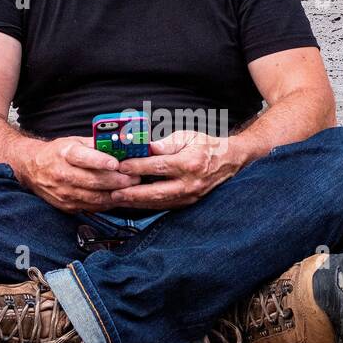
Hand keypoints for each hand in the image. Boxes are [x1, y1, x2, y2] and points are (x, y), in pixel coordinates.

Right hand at [10, 136, 139, 212]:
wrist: (33, 169)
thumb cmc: (58, 153)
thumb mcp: (74, 142)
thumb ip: (96, 144)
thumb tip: (121, 144)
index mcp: (65, 154)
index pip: (83, 158)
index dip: (100, 161)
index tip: (116, 163)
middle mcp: (62, 174)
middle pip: (93, 181)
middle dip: (117, 181)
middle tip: (135, 177)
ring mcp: (64, 192)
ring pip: (94, 197)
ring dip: (115, 194)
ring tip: (131, 188)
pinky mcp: (67, 206)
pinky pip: (91, 207)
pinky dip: (107, 203)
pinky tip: (118, 198)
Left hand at [111, 130, 245, 208]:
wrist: (229, 161)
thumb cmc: (206, 146)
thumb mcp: (187, 136)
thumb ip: (166, 143)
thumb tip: (146, 146)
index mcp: (189, 164)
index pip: (158, 167)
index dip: (138, 167)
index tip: (121, 166)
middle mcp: (190, 183)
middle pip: (156, 192)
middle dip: (132, 193)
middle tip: (113, 192)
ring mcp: (189, 196)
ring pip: (158, 203)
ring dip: (136, 202)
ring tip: (117, 199)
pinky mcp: (187, 203)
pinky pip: (163, 206)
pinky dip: (146, 205)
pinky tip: (133, 202)